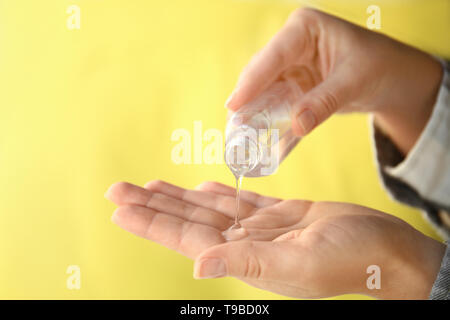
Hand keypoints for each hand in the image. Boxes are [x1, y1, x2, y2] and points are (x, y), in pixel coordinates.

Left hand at [105, 180, 444, 298]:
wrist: (384, 249)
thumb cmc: (349, 259)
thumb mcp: (298, 265)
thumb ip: (247, 263)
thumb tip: (198, 264)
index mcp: (244, 257)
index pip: (185, 237)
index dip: (151, 223)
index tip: (121, 209)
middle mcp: (245, 244)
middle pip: (189, 220)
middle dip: (153, 205)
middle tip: (119, 189)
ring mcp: (261, 229)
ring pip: (209, 208)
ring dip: (178, 197)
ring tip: (150, 186)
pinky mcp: (280, 214)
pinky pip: (240, 202)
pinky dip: (217, 194)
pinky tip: (200, 189)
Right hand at [226, 8, 442, 153]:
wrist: (392, 79)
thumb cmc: (379, 67)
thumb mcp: (354, 82)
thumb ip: (323, 103)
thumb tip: (296, 125)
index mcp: (304, 28)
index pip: (272, 56)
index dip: (251, 82)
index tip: (234, 105)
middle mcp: (291, 43)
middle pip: (260, 72)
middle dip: (246, 98)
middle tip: (233, 125)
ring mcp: (289, 64)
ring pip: (262, 88)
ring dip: (252, 110)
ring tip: (238, 132)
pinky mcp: (292, 84)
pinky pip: (273, 101)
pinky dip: (264, 116)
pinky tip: (254, 131)